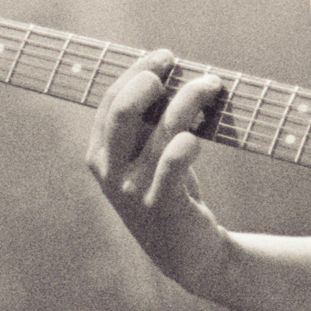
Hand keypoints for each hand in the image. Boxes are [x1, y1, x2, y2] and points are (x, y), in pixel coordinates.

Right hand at [86, 50, 230, 293]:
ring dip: (190, 97)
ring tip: (211, 85)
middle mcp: (110, 172)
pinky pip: (175, 160)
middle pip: (124, 109)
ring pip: (162, 127)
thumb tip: (166, 71)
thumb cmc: (168, 193)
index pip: (110, 101)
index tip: (165, 56)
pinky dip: (190, 140)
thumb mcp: (146, 159)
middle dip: (149, 77)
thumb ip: (145, 124)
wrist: (188, 254)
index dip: (136, 71)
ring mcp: (134, 190)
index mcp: (99, 156)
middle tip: (177, 64)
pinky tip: (199, 135)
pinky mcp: (162, 204)